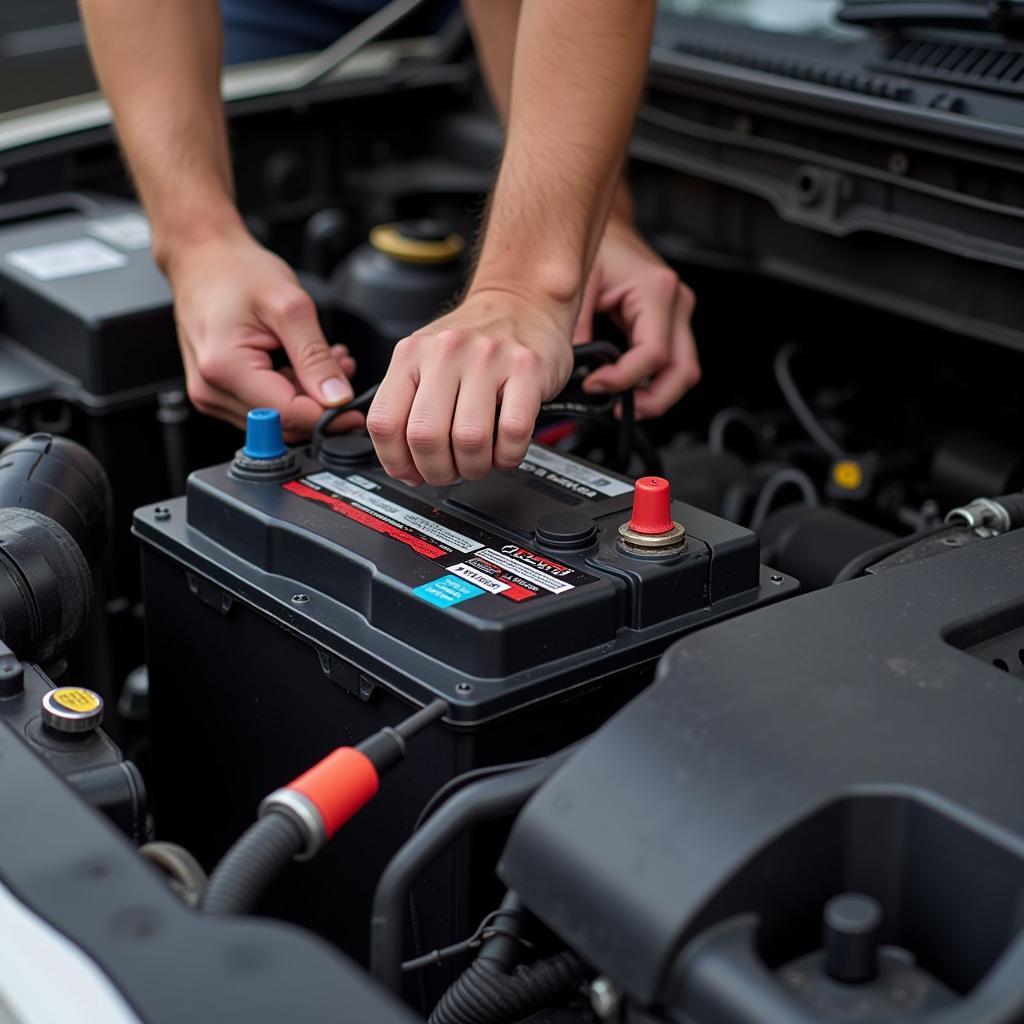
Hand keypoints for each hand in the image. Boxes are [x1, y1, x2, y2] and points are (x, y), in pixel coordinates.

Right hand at [165, 229, 361, 439]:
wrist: (203, 259)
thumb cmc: (236, 272)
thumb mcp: (290, 306)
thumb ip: (315, 357)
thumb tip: (337, 397)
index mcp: (225, 367)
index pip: (287, 415)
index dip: (327, 417)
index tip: (354, 409)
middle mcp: (212, 389)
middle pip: (282, 423)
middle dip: (320, 404)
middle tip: (343, 369)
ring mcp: (211, 393)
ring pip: (276, 418)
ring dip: (307, 396)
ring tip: (327, 359)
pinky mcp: (218, 391)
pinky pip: (263, 406)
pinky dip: (290, 390)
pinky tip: (303, 364)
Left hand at [366, 288, 574, 485]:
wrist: (523, 302)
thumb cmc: (475, 340)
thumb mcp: (426, 360)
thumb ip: (408, 406)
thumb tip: (404, 465)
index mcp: (411, 353)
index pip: (384, 423)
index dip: (396, 462)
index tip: (411, 472)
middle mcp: (446, 351)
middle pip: (426, 437)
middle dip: (438, 471)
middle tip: (450, 472)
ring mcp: (488, 357)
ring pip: (469, 440)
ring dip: (475, 467)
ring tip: (479, 461)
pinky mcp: (527, 368)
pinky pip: (513, 432)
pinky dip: (508, 455)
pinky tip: (505, 450)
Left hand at [574, 218, 699, 418]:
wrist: (609, 228)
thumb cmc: (597, 247)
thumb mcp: (579, 287)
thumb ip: (578, 331)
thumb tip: (573, 372)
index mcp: (657, 290)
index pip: (653, 354)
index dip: (623, 380)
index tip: (594, 385)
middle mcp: (677, 302)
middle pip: (683, 371)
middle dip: (652, 400)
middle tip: (619, 409)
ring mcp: (679, 313)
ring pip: (685, 372)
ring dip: (657, 395)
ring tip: (624, 404)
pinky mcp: (673, 322)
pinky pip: (674, 362)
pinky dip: (654, 381)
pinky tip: (629, 387)